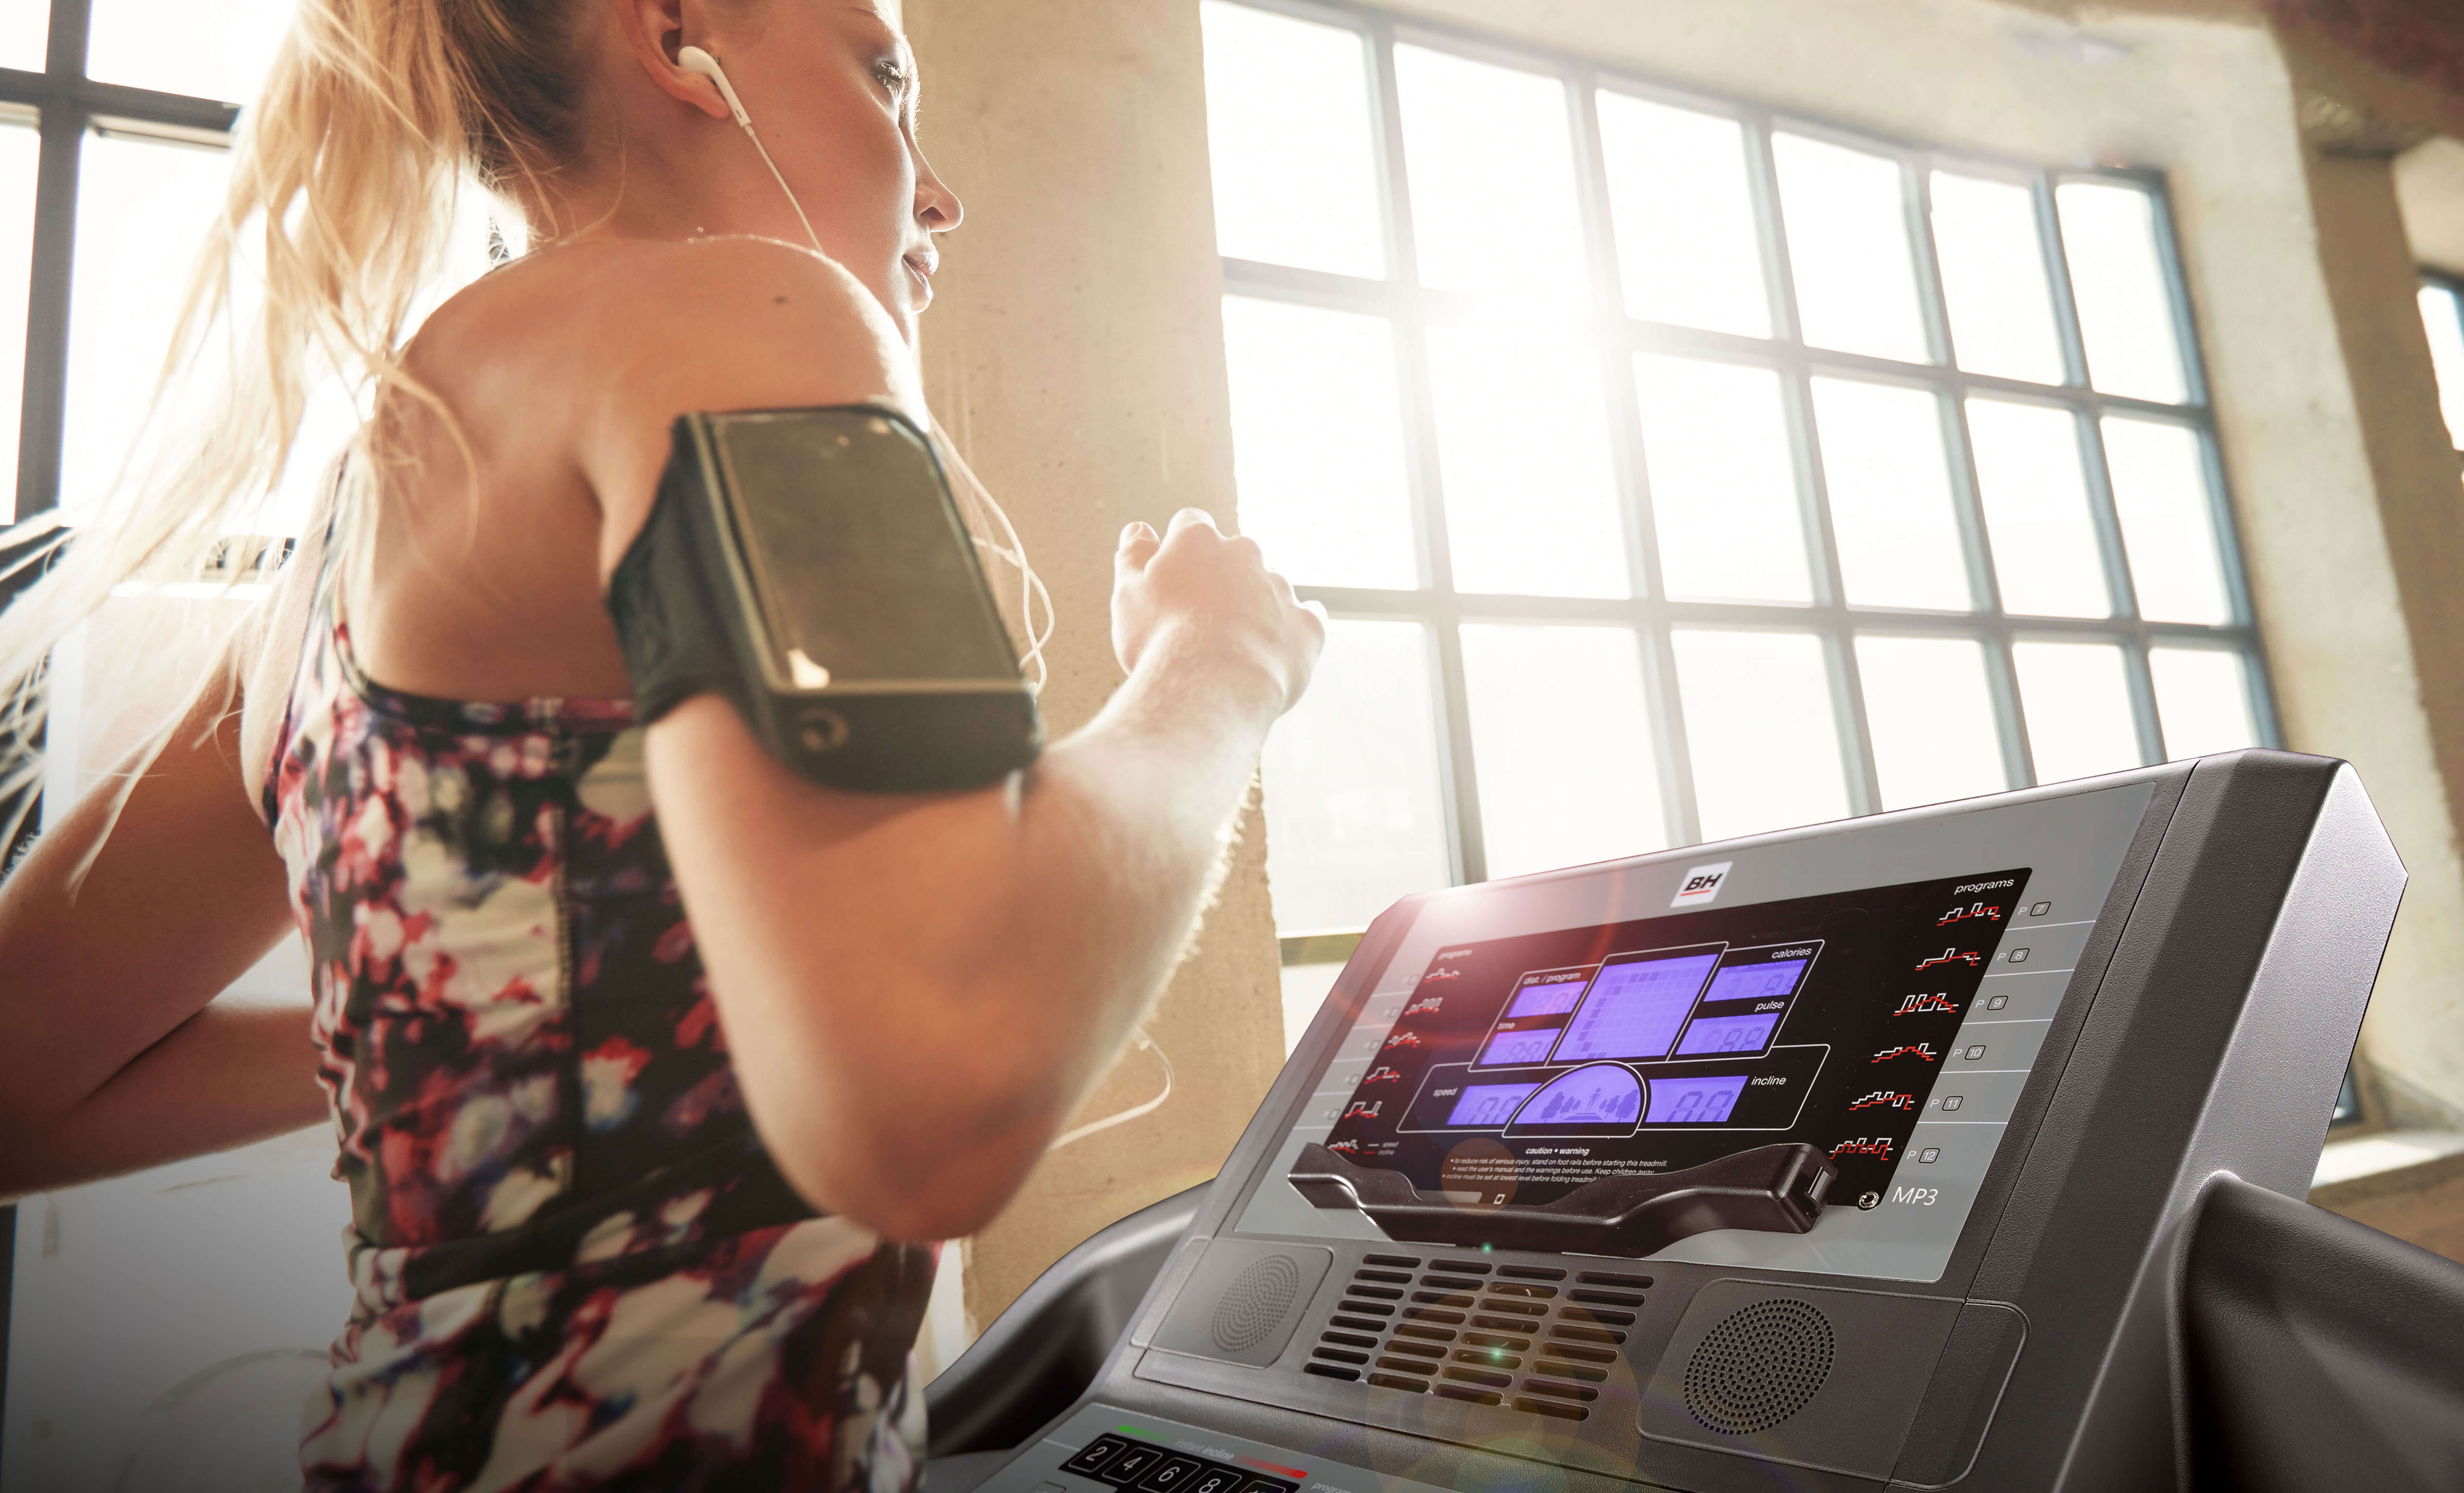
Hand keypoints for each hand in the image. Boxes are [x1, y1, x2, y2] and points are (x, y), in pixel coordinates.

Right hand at [1111, 509, 1325, 714]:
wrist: (1212, 687)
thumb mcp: (1129, 595)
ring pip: (1269, 586)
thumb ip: (1133, 557)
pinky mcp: (1307, 625)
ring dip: (1254, 606)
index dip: (1180, 549)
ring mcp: (1280, 587)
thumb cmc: (1161, 641)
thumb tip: (1138, 529)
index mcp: (1198, 540)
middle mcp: (1245, 553)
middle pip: (1233, 555)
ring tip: (1231, 648)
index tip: (1172, 577)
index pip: (1189, 524)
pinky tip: (1278, 646)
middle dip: (1220, 579)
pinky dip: (1293, 628)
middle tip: (1199, 621)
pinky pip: (1308, 617)